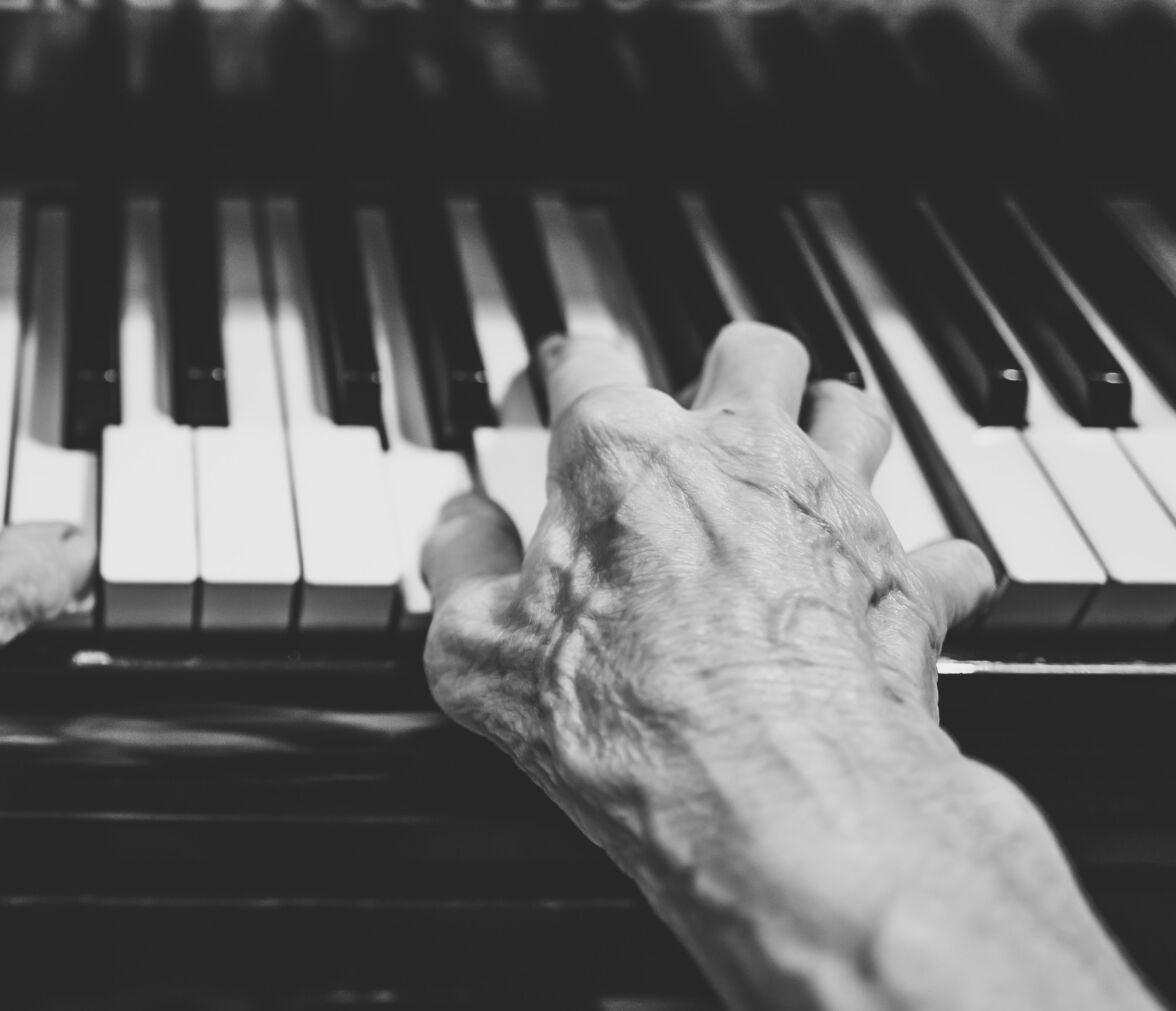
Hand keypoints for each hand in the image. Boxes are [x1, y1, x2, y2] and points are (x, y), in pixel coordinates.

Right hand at [422, 321, 992, 833]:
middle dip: (730, 371)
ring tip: (802, 466)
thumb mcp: (475, 651)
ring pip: (857, 411)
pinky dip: (921, 567)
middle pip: (753, 351)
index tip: (555, 387)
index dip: (561, 372)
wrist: (775, 795)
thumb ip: (459, 569)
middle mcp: (738, 454)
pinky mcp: (907, 581)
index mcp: (620, 453)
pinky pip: (941, 547)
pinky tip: (894, 589)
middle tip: (702, 412)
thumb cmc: (627, 719)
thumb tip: (459, 532)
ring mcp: (833, 509)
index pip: (583, 362)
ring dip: (832, 430)